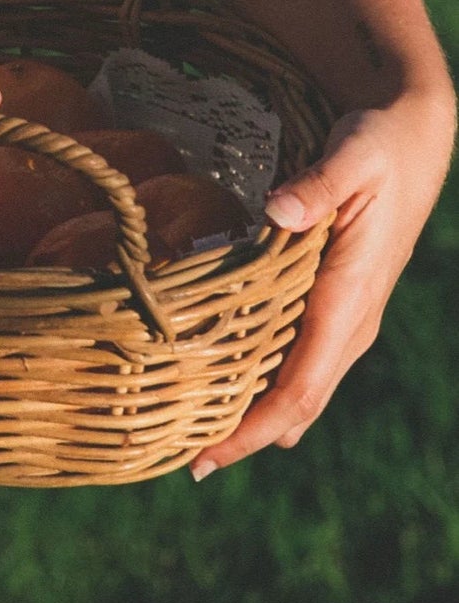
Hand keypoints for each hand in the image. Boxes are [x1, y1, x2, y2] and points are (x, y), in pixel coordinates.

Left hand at [189, 94, 454, 479]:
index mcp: (350, 300)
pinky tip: (224, 384)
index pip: (301, 388)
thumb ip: (317, 187)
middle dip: (246, 436)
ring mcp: (347, 320)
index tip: (208, 455)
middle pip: (298, 404)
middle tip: (185, 460)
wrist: (416, 141)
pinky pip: (300, 361)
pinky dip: (264, 383)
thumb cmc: (381, 147)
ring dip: (253, 414)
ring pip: (301, 388)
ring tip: (194, 433)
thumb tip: (277, 210)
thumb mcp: (353, 158)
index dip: (254, 428)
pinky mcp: (337, 307)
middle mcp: (351, 323)